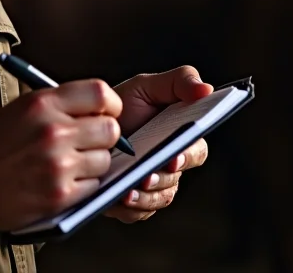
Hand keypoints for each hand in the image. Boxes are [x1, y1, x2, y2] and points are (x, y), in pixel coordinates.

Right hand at [0, 79, 122, 233]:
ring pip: (105, 159)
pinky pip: (94, 186)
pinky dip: (84, 185)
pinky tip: (63, 180)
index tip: (106, 111)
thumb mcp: (22, 108)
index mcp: (43, 103)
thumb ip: (59, 104)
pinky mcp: (60, 195)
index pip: (100, 93)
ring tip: (70, 163)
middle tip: (90, 141)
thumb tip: (98, 108)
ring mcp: (58, 164)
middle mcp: (54, 130)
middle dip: (104, 135)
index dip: (109, 104)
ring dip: (94, 162)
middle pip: (110, 128)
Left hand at [104, 66, 212, 223]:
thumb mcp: (147, 85)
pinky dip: (130, 207)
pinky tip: (118, 197)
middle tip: (146, 175)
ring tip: (127, 188)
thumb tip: (207, 90)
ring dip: (146, 196)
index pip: (196, 151)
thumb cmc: (122, 103)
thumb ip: (180, 81)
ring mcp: (152, 184)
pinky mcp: (132, 200)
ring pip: (159, 198)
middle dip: (162, 178)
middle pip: (176, 178)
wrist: (85, 123)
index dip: (187, 156)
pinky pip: (138, 212)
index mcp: (180, 137)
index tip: (173, 157)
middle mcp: (170, 164)